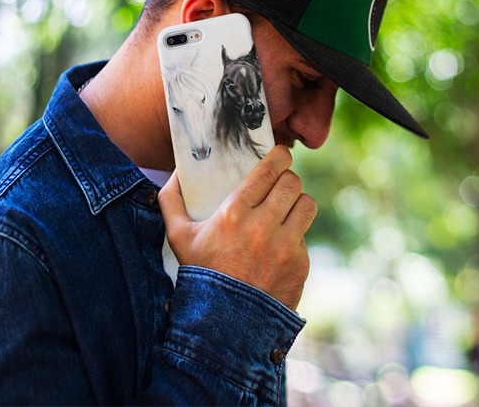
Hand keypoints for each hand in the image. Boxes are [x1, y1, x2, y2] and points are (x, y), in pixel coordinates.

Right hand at [158, 146, 315, 310]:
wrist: (224, 323)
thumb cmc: (200, 274)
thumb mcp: (178, 237)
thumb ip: (171, 201)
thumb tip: (176, 173)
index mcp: (234, 214)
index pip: (270, 170)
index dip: (280, 156)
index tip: (281, 155)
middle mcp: (263, 227)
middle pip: (292, 183)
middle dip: (288, 180)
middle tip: (281, 184)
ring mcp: (285, 247)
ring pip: (307, 205)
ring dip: (297, 204)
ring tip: (287, 209)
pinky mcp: (300, 264)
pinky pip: (305, 236)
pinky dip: (295, 237)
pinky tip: (280, 245)